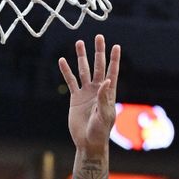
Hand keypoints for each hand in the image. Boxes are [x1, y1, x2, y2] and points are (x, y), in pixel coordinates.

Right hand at [58, 35, 119, 153]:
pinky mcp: (75, 98)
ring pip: (83, 70)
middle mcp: (98, 89)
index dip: (114, 59)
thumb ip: (104, 98)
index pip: (112, 72)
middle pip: (98, 66)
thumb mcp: (104, 115)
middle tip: (98, 37)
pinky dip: (66, 71)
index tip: (115, 46)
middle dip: (98, 52)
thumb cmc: (100, 131)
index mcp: (108, 93)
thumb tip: (105, 81)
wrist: (88, 141)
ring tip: (79, 43)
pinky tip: (62, 61)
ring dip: (81, 57)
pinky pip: (70, 81)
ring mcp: (86, 92)